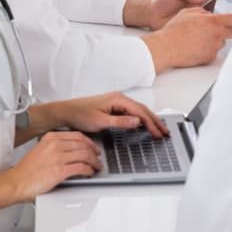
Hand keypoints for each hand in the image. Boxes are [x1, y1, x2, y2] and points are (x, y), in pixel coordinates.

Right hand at [7, 131, 102, 201]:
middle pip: (83, 145)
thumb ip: (56, 147)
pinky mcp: (59, 171)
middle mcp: (55, 145)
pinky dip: (89, 170)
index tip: (94, 148)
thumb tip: (73, 150)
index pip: (78, 136)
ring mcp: (57, 157)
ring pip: (85, 155)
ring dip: (94, 162)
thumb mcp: (41, 149)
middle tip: (98, 158)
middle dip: (94, 152)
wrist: (15, 182)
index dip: (90, 142)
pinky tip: (89, 173)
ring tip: (96, 167)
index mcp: (51, 138)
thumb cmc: (26, 170)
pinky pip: (81, 168)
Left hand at [50, 92, 168, 137]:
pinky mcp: (114, 107)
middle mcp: (119, 98)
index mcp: (118, 99)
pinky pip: (132, 112)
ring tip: (159, 129)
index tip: (158, 133)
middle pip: (143, 109)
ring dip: (149, 120)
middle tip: (165, 132)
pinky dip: (141, 119)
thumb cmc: (80, 115)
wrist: (66, 112)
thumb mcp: (101, 121)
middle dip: (155, 121)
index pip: (140, 112)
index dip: (151, 123)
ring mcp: (117, 102)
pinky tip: (144, 125)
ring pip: (139, 110)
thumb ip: (121, 122)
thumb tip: (138, 121)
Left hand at [122, 0, 218, 28]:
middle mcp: (200, 8)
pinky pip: (204, 31)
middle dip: (226, 12)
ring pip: (213, 22)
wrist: (152, 15)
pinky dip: (209, 33)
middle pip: (219, 10)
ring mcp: (197, 20)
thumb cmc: (162, 1)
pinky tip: (212, 35)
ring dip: (219, 24)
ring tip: (224, 26)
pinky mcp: (193, 30)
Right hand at [143, 7, 231, 72]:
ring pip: (222, 42)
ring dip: (216, 39)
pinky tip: (198, 46)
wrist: (167, 48)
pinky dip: (209, 49)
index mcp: (213, 21)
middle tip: (217, 28)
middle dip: (227, 29)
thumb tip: (210, 14)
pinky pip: (214, 52)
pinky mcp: (210, 57)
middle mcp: (216, 34)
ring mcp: (214, 47)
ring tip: (201, 38)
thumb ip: (203, 12)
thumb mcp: (189, 12)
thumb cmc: (174, 30)